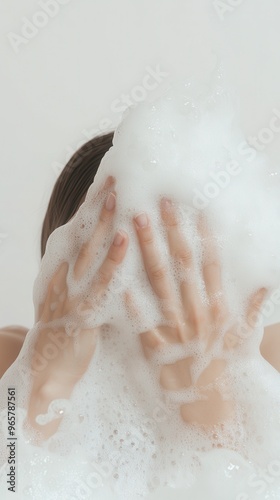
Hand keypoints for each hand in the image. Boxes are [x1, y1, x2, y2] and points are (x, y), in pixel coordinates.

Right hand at [27, 176, 128, 439]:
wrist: (44, 375)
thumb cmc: (65, 337)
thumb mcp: (72, 300)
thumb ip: (87, 278)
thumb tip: (108, 255)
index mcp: (62, 272)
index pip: (78, 232)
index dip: (91, 206)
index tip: (107, 180)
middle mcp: (62, 277)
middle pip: (81, 234)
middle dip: (98, 203)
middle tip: (115, 175)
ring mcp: (69, 294)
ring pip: (88, 251)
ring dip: (103, 221)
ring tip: (118, 194)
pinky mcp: (80, 313)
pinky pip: (99, 282)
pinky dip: (112, 259)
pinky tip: (124, 239)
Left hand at [130, 198, 265, 427]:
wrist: (209, 403)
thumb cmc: (223, 363)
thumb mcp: (242, 334)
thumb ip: (253, 307)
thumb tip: (265, 282)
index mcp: (219, 307)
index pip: (212, 263)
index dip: (203, 235)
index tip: (194, 208)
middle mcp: (199, 313)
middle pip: (184, 265)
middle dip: (171, 232)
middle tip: (158, 202)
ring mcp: (179, 329)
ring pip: (162, 284)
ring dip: (150, 253)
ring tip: (136, 225)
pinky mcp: (159, 348)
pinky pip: (145, 323)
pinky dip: (134, 305)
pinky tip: (121, 284)